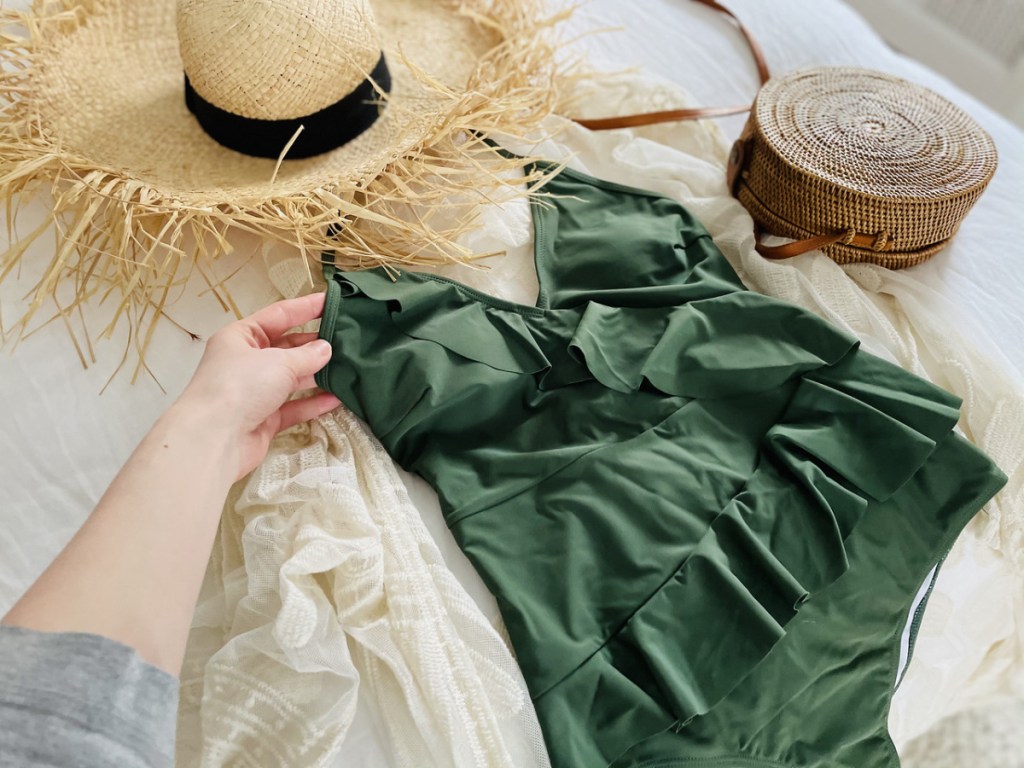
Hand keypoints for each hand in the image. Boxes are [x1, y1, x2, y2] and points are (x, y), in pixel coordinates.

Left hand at [175, 293, 340, 480]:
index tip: (331, 301)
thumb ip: (307, 355)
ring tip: (347, 367)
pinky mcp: (264, 418)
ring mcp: (255, 392)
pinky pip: (294, 406)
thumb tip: (326, 349)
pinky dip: (313, 402)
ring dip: (317, 374)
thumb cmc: (240, 385)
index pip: (278, 315)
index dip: (305, 307)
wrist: (215, 438)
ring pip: (292, 378)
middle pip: (286, 347)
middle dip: (314, 344)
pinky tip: (337, 398)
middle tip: (347, 338)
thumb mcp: (278, 361)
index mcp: (241, 337)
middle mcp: (246, 362)